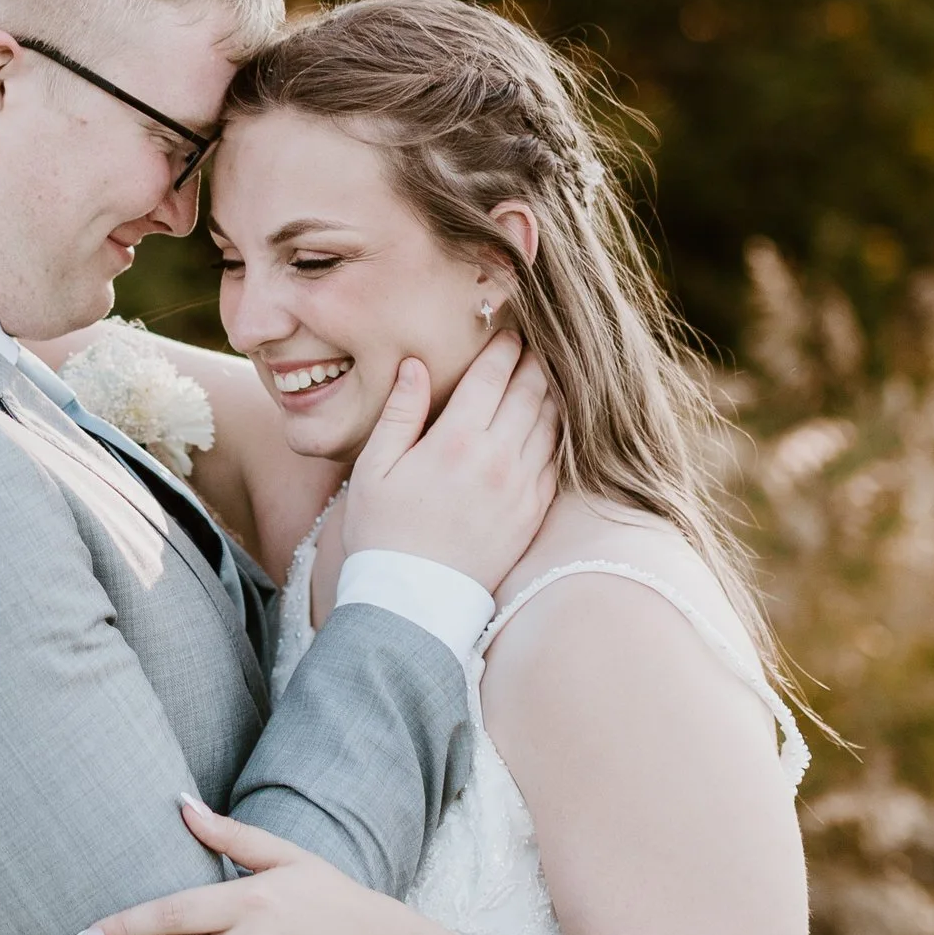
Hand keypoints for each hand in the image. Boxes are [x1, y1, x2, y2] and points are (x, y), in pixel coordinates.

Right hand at [338, 333, 558, 597]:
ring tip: (549, 374)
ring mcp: (521, 488)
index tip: (508, 333)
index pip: (491, 378)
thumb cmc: (384, 532)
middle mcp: (497, 460)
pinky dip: (558, 433)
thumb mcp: (374, 469)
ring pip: (550, 424)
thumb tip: (415, 366)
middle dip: (534, 363)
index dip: (502, 350)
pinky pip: (556, 461)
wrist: (414, 602)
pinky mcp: (533, 513)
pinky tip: (553, 422)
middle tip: (537, 343)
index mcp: (455, 442)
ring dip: (552, 393)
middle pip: (529, 393)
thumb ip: (399, 413)